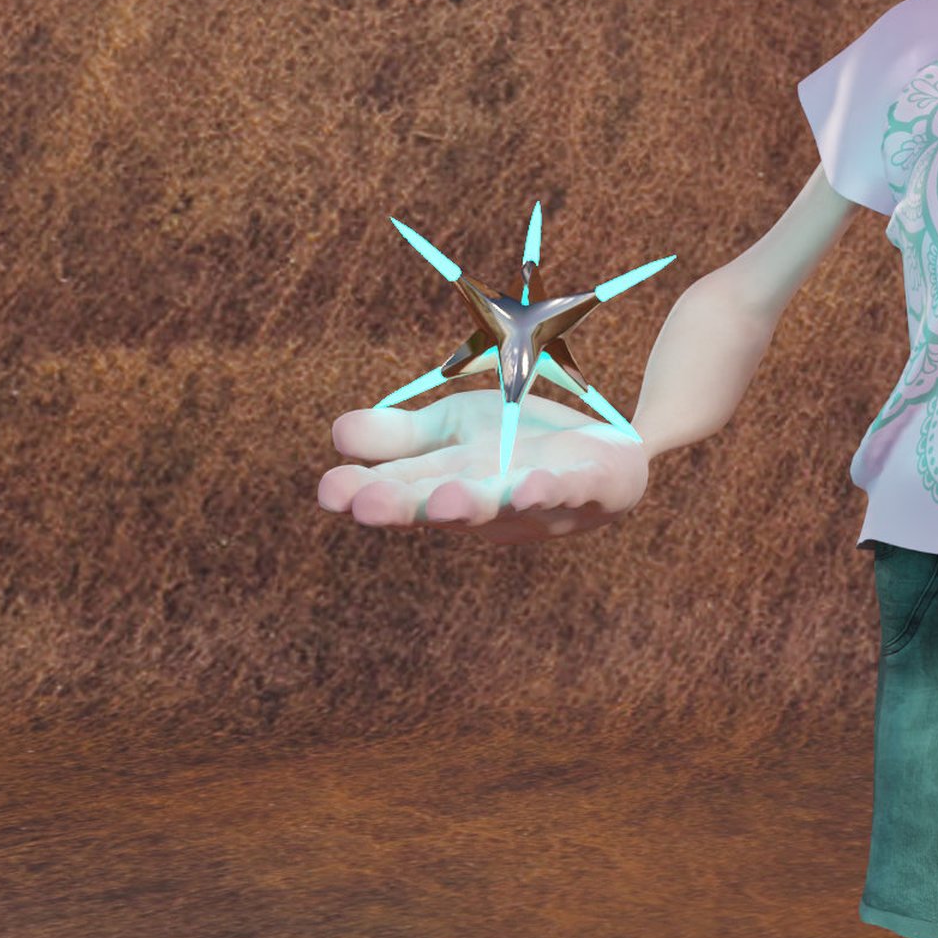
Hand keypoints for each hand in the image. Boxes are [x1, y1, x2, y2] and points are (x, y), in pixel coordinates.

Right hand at [318, 391, 649, 541]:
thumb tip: (337, 434)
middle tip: (366, 506)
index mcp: (448, 488)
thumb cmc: (520, 445)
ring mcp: (541, 499)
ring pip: (503, 505)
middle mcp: (490, 503)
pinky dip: (550, 491)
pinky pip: (570, 491)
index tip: (328, 492)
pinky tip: (532, 487)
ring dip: (474, 504)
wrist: (609, 443)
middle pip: (443, 507)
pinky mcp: (590, 485)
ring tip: (447, 501)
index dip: (364, 496)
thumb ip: (398, 436)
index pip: (400, 494)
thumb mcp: (454, 430)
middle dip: (406, 507)